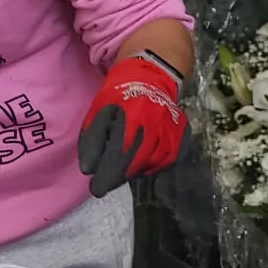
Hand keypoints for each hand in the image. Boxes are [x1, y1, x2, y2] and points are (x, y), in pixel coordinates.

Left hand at [78, 54, 185, 197]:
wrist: (151, 78)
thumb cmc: (119, 95)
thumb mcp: (97, 112)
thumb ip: (91, 140)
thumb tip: (89, 169)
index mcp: (132, 119)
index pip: (119, 156)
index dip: (106, 177)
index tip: (96, 189)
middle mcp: (155, 128)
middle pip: (135, 164)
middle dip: (118, 177)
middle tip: (105, 182)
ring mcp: (170, 133)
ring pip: (150, 165)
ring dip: (133, 171)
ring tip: (121, 168)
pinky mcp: (178, 137)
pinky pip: (164, 161)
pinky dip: (149, 166)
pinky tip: (138, 162)